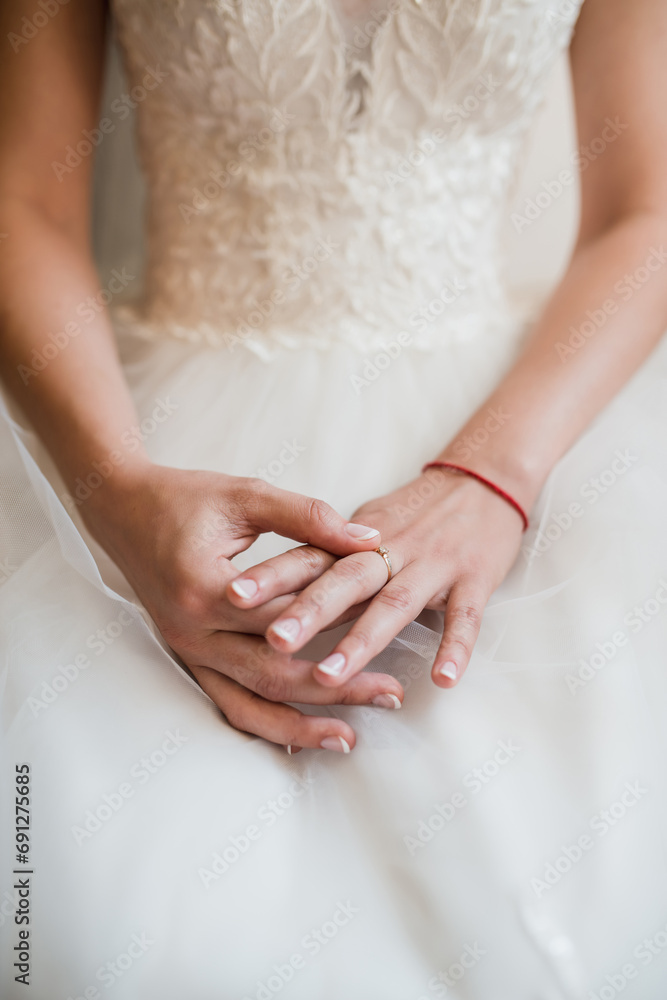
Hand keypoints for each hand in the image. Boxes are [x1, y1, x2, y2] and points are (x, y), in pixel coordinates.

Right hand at [81, 463, 402, 750]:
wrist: (122, 508)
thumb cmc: (185, 497)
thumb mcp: (247, 496)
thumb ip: (308, 517)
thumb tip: (370, 539)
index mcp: (206, 588)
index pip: (287, 616)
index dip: (342, 619)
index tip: (389, 624)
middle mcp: (192, 631)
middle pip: (273, 673)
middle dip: (336, 689)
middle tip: (391, 694)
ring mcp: (186, 651)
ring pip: (247, 704)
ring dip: (300, 725)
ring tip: (350, 737)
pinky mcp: (187, 657)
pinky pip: (227, 702)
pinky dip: (265, 722)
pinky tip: (301, 734)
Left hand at [225, 467, 524, 689]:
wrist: (485, 481)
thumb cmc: (420, 511)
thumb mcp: (371, 525)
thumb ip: (333, 558)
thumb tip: (286, 590)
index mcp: (361, 539)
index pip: (311, 557)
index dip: (272, 577)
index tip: (231, 596)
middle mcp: (393, 549)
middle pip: (345, 581)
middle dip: (308, 612)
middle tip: (272, 641)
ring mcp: (435, 565)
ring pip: (395, 604)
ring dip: (362, 640)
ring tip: (330, 676)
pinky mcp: (475, 579)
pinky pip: (466, 617)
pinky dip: (456, 647)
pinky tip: (443, 680)